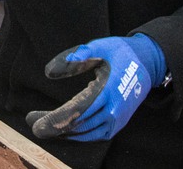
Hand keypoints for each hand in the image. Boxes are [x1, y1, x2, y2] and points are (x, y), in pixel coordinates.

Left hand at [26, 34, 166, 140]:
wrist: (148, 61)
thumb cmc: (119, 52)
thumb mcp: (98, 47)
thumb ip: (75, 57)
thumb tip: (49, 71)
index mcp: (107, 90)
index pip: (76, 110)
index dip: (55, 118)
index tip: (35, 121)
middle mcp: (114, 108)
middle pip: (79, 124)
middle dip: (54, 127)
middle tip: (34, 126)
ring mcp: (118, 118)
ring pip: (87, 132)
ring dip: (65, 133)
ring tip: (46, 127)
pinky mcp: (120, 122)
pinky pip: (97, 134)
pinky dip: (80, 135)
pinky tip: (67, 130)